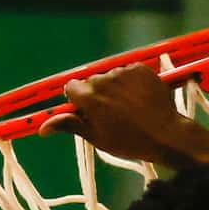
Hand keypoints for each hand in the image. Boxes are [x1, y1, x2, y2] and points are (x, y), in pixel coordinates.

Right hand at [59, 64, 191, 162]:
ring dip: (116, 88)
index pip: (71, 87)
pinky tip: (140, 99)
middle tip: (113, 114)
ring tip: (130, 108)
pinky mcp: (139, 68)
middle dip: (98, 94)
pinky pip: (129, 72)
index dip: (78, 99)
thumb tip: (42, 127)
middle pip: (92, 82)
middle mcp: (102, 79)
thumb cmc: (129, 141)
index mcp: (88, 96)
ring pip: (111, 77)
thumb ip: (69, 125)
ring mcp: (122, 72)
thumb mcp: (96, 137)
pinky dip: (132, 83)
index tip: (88, 110)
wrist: (166, 134)